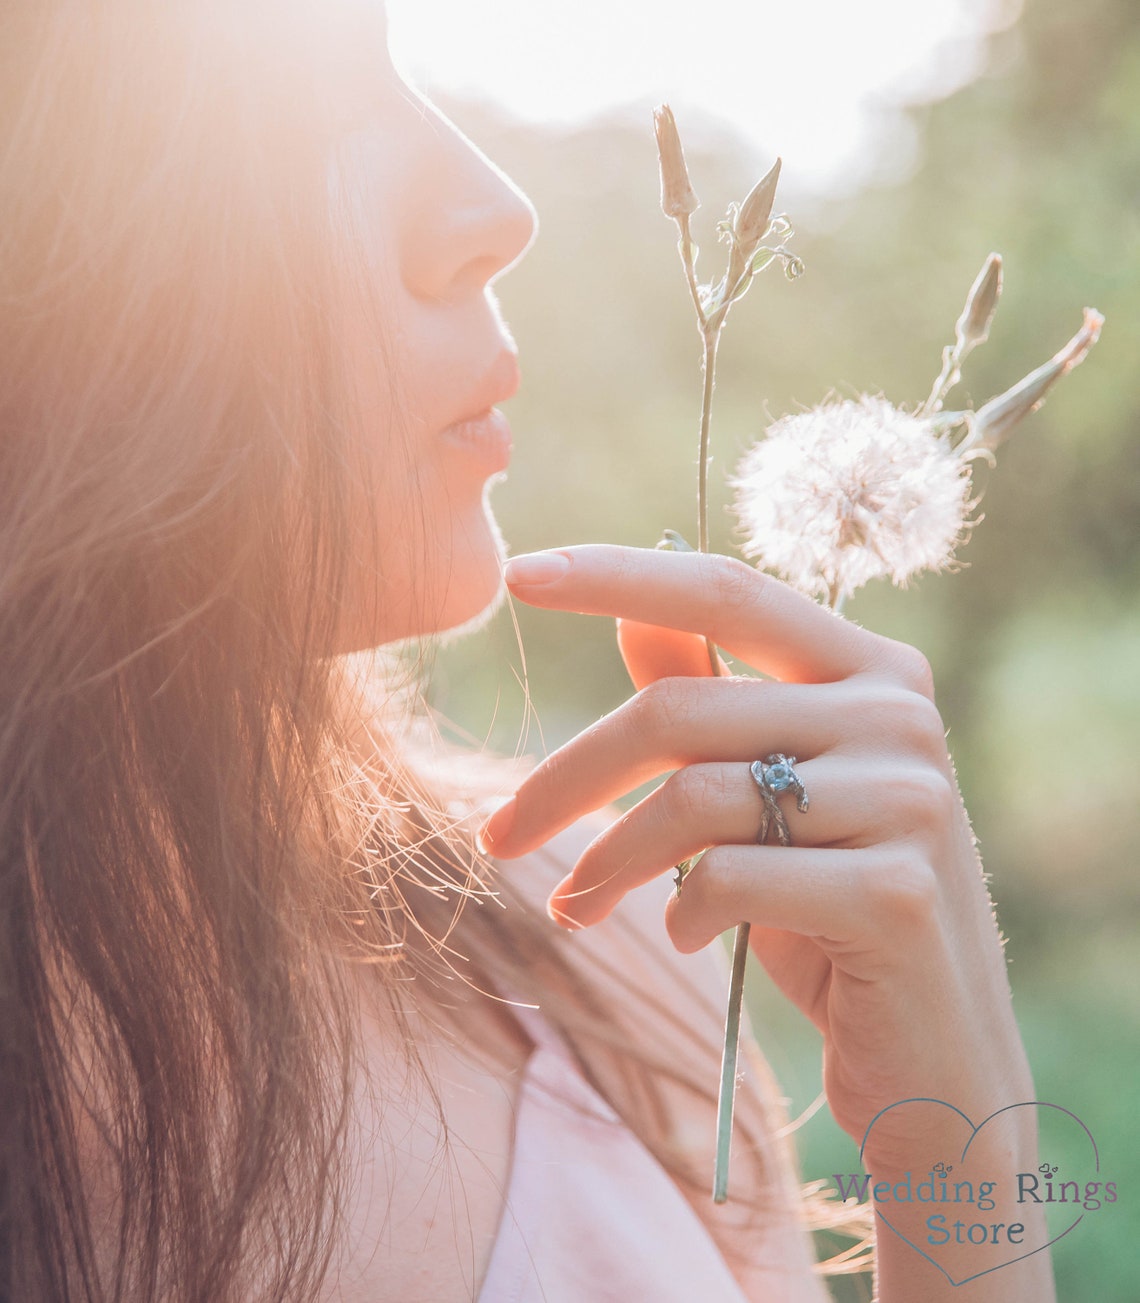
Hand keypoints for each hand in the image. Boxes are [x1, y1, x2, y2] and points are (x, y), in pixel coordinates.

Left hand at [481, 546, 1035, 1171]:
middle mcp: (901, 715)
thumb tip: (626, 617)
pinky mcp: (897, 892)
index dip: (617, 574)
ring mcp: (908, 800)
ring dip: (609, 861)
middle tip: (499, 835)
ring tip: (577, 908)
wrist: (933, 1054)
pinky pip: (732, 877)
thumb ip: (710, 700)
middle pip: (680, 707)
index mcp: (873, 669)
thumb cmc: (831, 909)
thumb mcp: (767, 796)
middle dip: (567, 777)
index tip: (518, 575)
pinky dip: (682, 912)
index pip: (726, 590)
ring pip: (694, 796)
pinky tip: (687, 935)